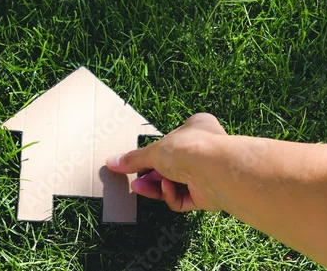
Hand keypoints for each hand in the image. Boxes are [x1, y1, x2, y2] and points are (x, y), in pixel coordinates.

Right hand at [106, 113, 226, 211]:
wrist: (215, 169)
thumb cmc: (189, 149)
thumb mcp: (154, 151)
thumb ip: (133, 159)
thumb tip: (111, 162)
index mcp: (196, 128)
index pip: (170, 142)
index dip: (152, 154)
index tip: (135, 164)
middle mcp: (205, 149)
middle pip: (170, 166)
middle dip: (150, 175)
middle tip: (134, 180)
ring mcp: (207, 173)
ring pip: (175, 184)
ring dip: (157, 187)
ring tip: (139, 187)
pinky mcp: (209, 195)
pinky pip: (185, 198)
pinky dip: (172, 195)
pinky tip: (167, 189)